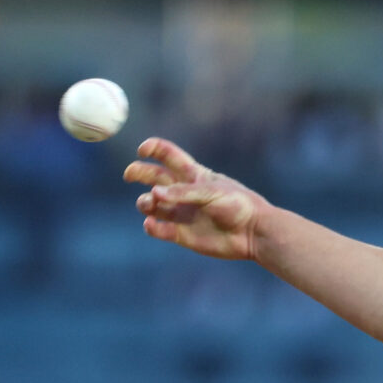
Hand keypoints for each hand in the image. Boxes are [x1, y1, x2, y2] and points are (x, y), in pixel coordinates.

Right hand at [126, 139, 269, 261]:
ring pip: (152, 204)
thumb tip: (154, 194)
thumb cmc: (237, 205)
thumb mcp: (211, 192)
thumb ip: (182, 192)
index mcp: (193, 175)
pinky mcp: (181, 234)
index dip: (153, 149)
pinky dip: (151, 227)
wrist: (253, 234)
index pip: (168, 155)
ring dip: (145, 202)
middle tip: (129, 174)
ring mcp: (181, 213)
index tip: (142, 149)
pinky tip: (151, 225)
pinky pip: (159, 229)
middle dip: (139, 173)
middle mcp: (184, 192)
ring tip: (150, 204)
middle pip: (154, 177)